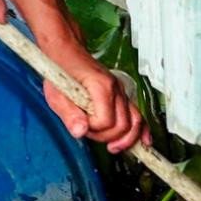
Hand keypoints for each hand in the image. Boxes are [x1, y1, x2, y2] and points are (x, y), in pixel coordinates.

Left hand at [42, 36, 149, 153]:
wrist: (66, 53)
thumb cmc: (60, 70)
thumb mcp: (57, 95)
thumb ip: (68, 115)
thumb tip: (80, 131)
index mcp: (100, 87)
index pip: (105, 122)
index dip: (92, 130)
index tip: (80, 125)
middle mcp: (115, 89)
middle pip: (122, 125)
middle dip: (106, 137)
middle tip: (90, 134)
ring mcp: (120, 91)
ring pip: (134, 121)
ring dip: (124, 138)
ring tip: (114, 147)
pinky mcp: (120, 95)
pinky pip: (137, 114)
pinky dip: (142, 130)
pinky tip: (143, 141)